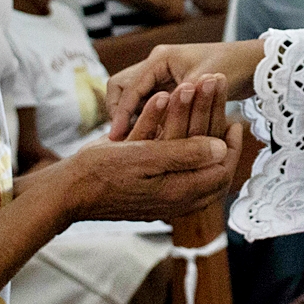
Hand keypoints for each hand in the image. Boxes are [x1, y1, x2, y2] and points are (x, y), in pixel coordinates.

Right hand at [51, 78, 238, 221]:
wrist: (68, 189)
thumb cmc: (102, 174)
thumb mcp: (145, 159)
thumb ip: (184, 155)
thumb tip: (221, 149)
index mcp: (178, 193)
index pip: (221, 173)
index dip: (232, 148)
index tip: (236, 122)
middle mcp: (174, 196)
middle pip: (210, 168)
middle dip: (219, 136)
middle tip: (228, 114)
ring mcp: (160, 193)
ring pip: (190, 162)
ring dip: (197, 131)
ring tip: (203, 108)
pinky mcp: (146, 186)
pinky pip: (168, 162)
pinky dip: (172, 137)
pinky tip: (168, 113)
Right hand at [106, 41, 265, 139]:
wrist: (254, 63)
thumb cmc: (233, 68)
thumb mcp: (203, 86)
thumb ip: (180, 104)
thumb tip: (160, 128)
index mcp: (160, 59)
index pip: (128, 88)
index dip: (121, 114)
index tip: (117, 138)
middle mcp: (157, 65)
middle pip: (122, 88)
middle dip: (119, 113)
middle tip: (121, 139)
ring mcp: (163, 75)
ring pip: (134, 97)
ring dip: (131, 117)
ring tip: (131, 143)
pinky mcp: (172, 87)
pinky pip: (150, 103)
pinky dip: (147, 118)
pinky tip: (149, 139)